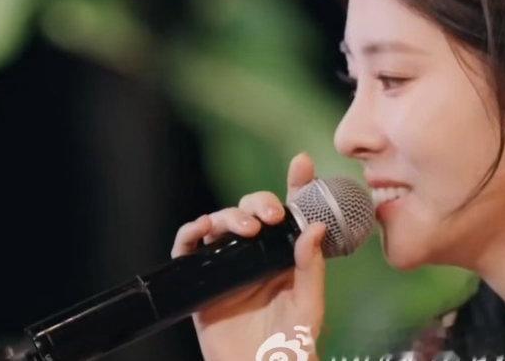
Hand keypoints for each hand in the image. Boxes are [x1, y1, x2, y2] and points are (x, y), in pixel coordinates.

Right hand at [171, 153, 327, 360]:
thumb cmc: (293, 343)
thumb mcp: (309, 304)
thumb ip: (312, 266)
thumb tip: (315, 228)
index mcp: (287, 255)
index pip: (291, 212)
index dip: (296, 184)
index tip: (301, 162)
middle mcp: (257, 255)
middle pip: (252, 211)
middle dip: (258, 202)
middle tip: (270, 215)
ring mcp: (228, 266)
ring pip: (221, 223)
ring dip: (230, 214)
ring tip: (245, 228)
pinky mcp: (201, 282)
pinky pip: (189, 249)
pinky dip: (191, 232)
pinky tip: (203, 229)